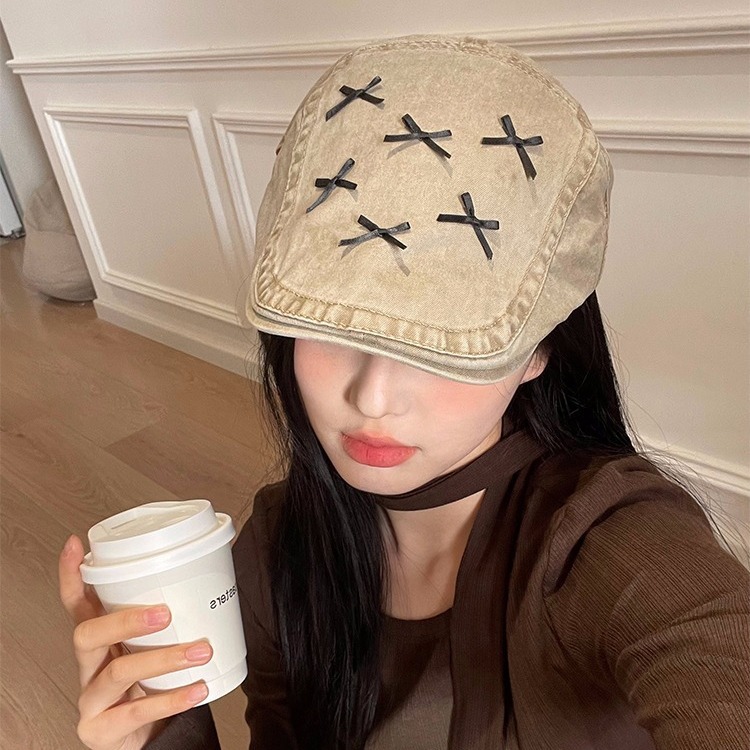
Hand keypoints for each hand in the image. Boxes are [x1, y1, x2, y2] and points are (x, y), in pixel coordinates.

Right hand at [59, 534, 213, 749]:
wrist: (150, 741)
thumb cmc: (152, 684)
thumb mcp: (153, 647)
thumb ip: (167, 618)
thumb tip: (210, 573)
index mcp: (100, 639)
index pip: (77, 603)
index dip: (70, 576)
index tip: (75, 545)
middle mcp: (88, 666)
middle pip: (87, 634)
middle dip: (125, 620)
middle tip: (166, 612)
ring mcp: (90, 700)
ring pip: (118, 672)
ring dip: (163, 658)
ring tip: (201, 651)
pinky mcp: (99, 731)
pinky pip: (135, 713)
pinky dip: (171, 699)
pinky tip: (198, 690)